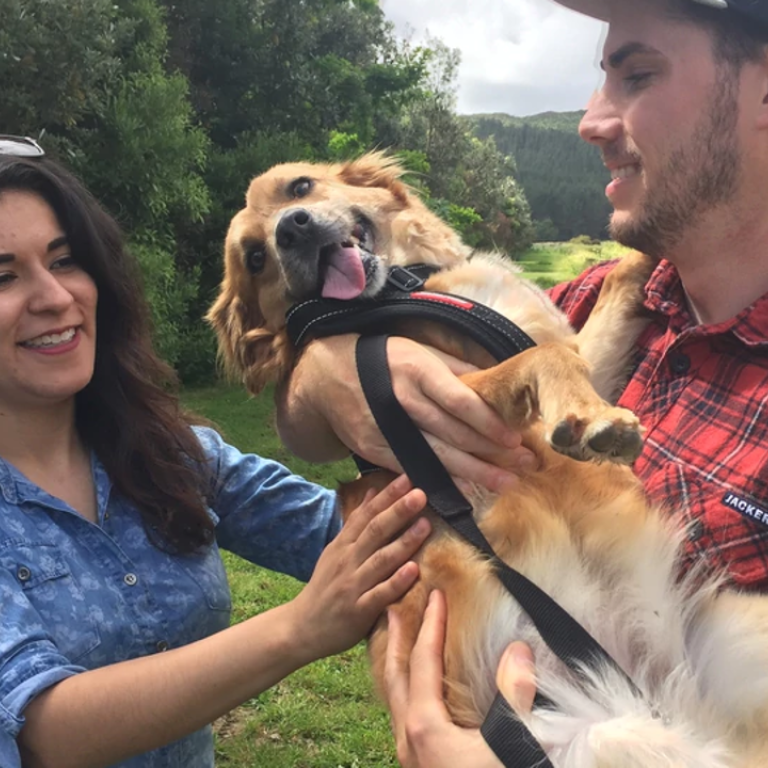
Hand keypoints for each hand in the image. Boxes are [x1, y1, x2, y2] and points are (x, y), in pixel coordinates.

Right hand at [279, 334, 533, 492]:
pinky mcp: (377, 449)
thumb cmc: (383, 359)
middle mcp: (402, 400)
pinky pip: (415, 469)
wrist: (328, 377)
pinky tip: (467, 491)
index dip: (489, 423)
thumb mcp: (419, 350)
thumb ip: (457, 369)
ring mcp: (388, 429)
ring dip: (475, 472)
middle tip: (527, 464)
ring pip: (437, 456)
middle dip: (493, 451)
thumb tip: (497, 384)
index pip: (460, 401)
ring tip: (507, 483)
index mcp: (417, 370)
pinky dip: (442, 481)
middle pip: (454, 433)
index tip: (516, 436)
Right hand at [290, 475, 430, 660]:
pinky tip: (414, 570)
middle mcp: (348, 561)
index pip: (366, 515)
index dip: (387, 496)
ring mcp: (353, 585)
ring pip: (381, 560)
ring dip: (404, 541)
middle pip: (375, 531)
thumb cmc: (325, 587)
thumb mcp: (335, 550)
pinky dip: (396, 581)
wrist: (301, 627)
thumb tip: (371, 491)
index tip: (406, 478)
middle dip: (398, 511)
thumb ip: (355, 523)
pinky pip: (380, 594)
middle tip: (420, 493)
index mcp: (343, 545)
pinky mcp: (358, 611)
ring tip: (424, 525)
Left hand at [386, 590, 536, 767]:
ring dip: (399, 666)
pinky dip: (408, 691)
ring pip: (397, 700)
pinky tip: (421, 693)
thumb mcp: (512, 745)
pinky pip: (405, 718)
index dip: (431, 625)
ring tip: (402, 644)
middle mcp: (409, 739)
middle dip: (395, 640)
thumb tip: (518, 650)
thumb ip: (514, 697)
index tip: (436, 595)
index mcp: (424, 726)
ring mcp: (411, 757)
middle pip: (395, 677)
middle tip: (392, 609)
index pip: (422, 661)